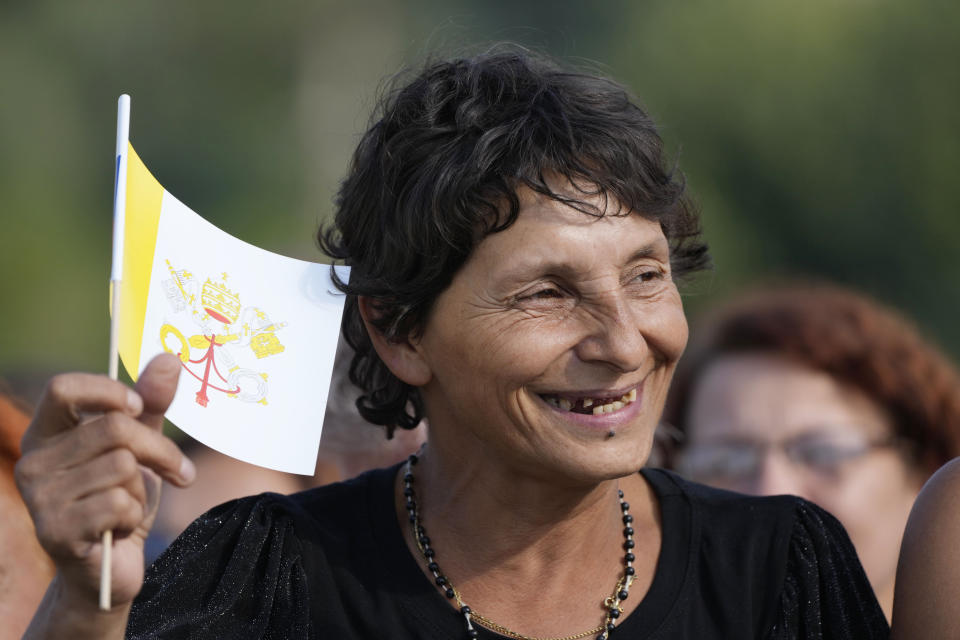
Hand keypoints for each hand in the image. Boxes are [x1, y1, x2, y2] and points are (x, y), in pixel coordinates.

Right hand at [15, 354, 194, 611]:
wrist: (112, 565)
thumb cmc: (122, 497)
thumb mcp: (142, 446)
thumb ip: (152, 404)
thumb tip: (169, 357)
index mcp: (46, 432)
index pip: (63, 387)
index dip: (108, 391)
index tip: (140, 408)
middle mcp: (33, 461)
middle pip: (113, 428)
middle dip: (158, 450)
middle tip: (178, 470)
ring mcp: (39, 498)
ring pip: (122, 467)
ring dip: (143, 489)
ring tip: (130, 506)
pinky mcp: (55, 532)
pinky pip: (119, 503)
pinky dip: (134, 515)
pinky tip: (119, 528)